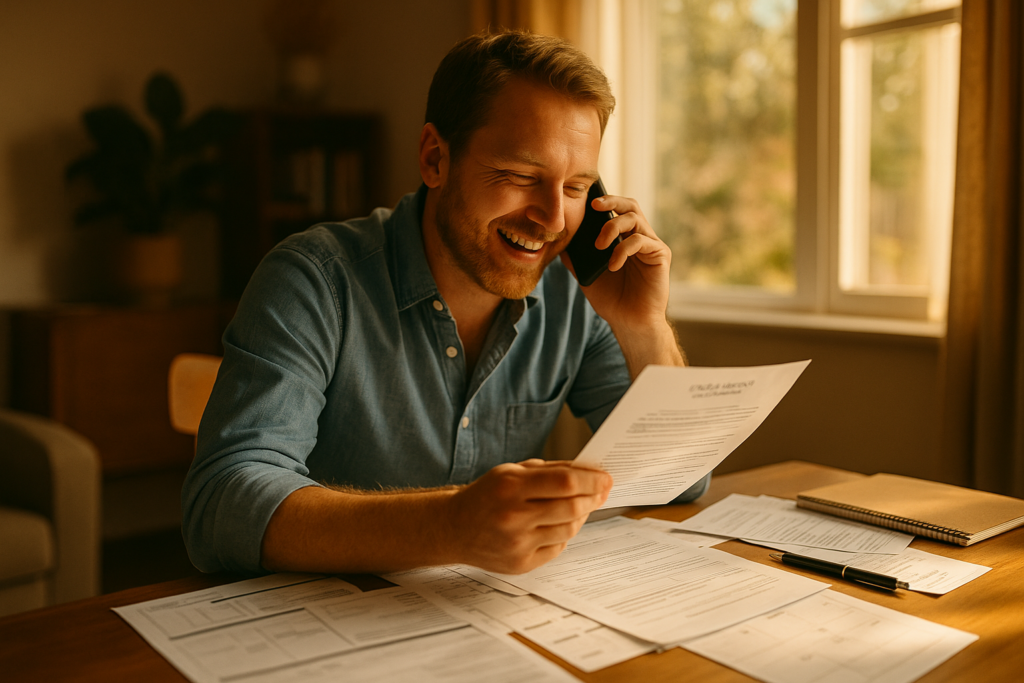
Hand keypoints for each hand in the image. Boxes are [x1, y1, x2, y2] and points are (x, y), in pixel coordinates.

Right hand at [447, 459, 612, 573]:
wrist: (453, 528)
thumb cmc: (486, 496)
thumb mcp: (511, 471)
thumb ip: (551, 470)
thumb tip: (591, 473)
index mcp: (510, 486)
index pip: (565, 482)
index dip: (592, 479)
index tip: (606, 478)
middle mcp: (513, 516)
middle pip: (572, 507)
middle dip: (593, 498)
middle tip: (601, 491)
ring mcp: (517, 543)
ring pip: (569, 530)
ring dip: (581, 516)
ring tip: (579, 506)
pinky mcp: (520, 564)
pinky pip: (558, 548)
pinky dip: (564, 535)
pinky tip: (556, 525)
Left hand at [560, 193, 683, 373]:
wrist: (629, 322)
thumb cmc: (612, 300)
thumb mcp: (586, 274)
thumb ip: (576, 257)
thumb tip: (559, 240)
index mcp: (625, 239)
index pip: (617, 210)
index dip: (605, 201)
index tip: (586, 201)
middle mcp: (641, 238)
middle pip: (631, 206)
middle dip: (612, 200)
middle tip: (594, 206)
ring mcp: (652, 245)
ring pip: (635, 219)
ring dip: (612, 227)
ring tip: (599, 247)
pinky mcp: (661, 255)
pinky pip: (641, 240)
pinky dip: (622, 249)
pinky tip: (612, 265)